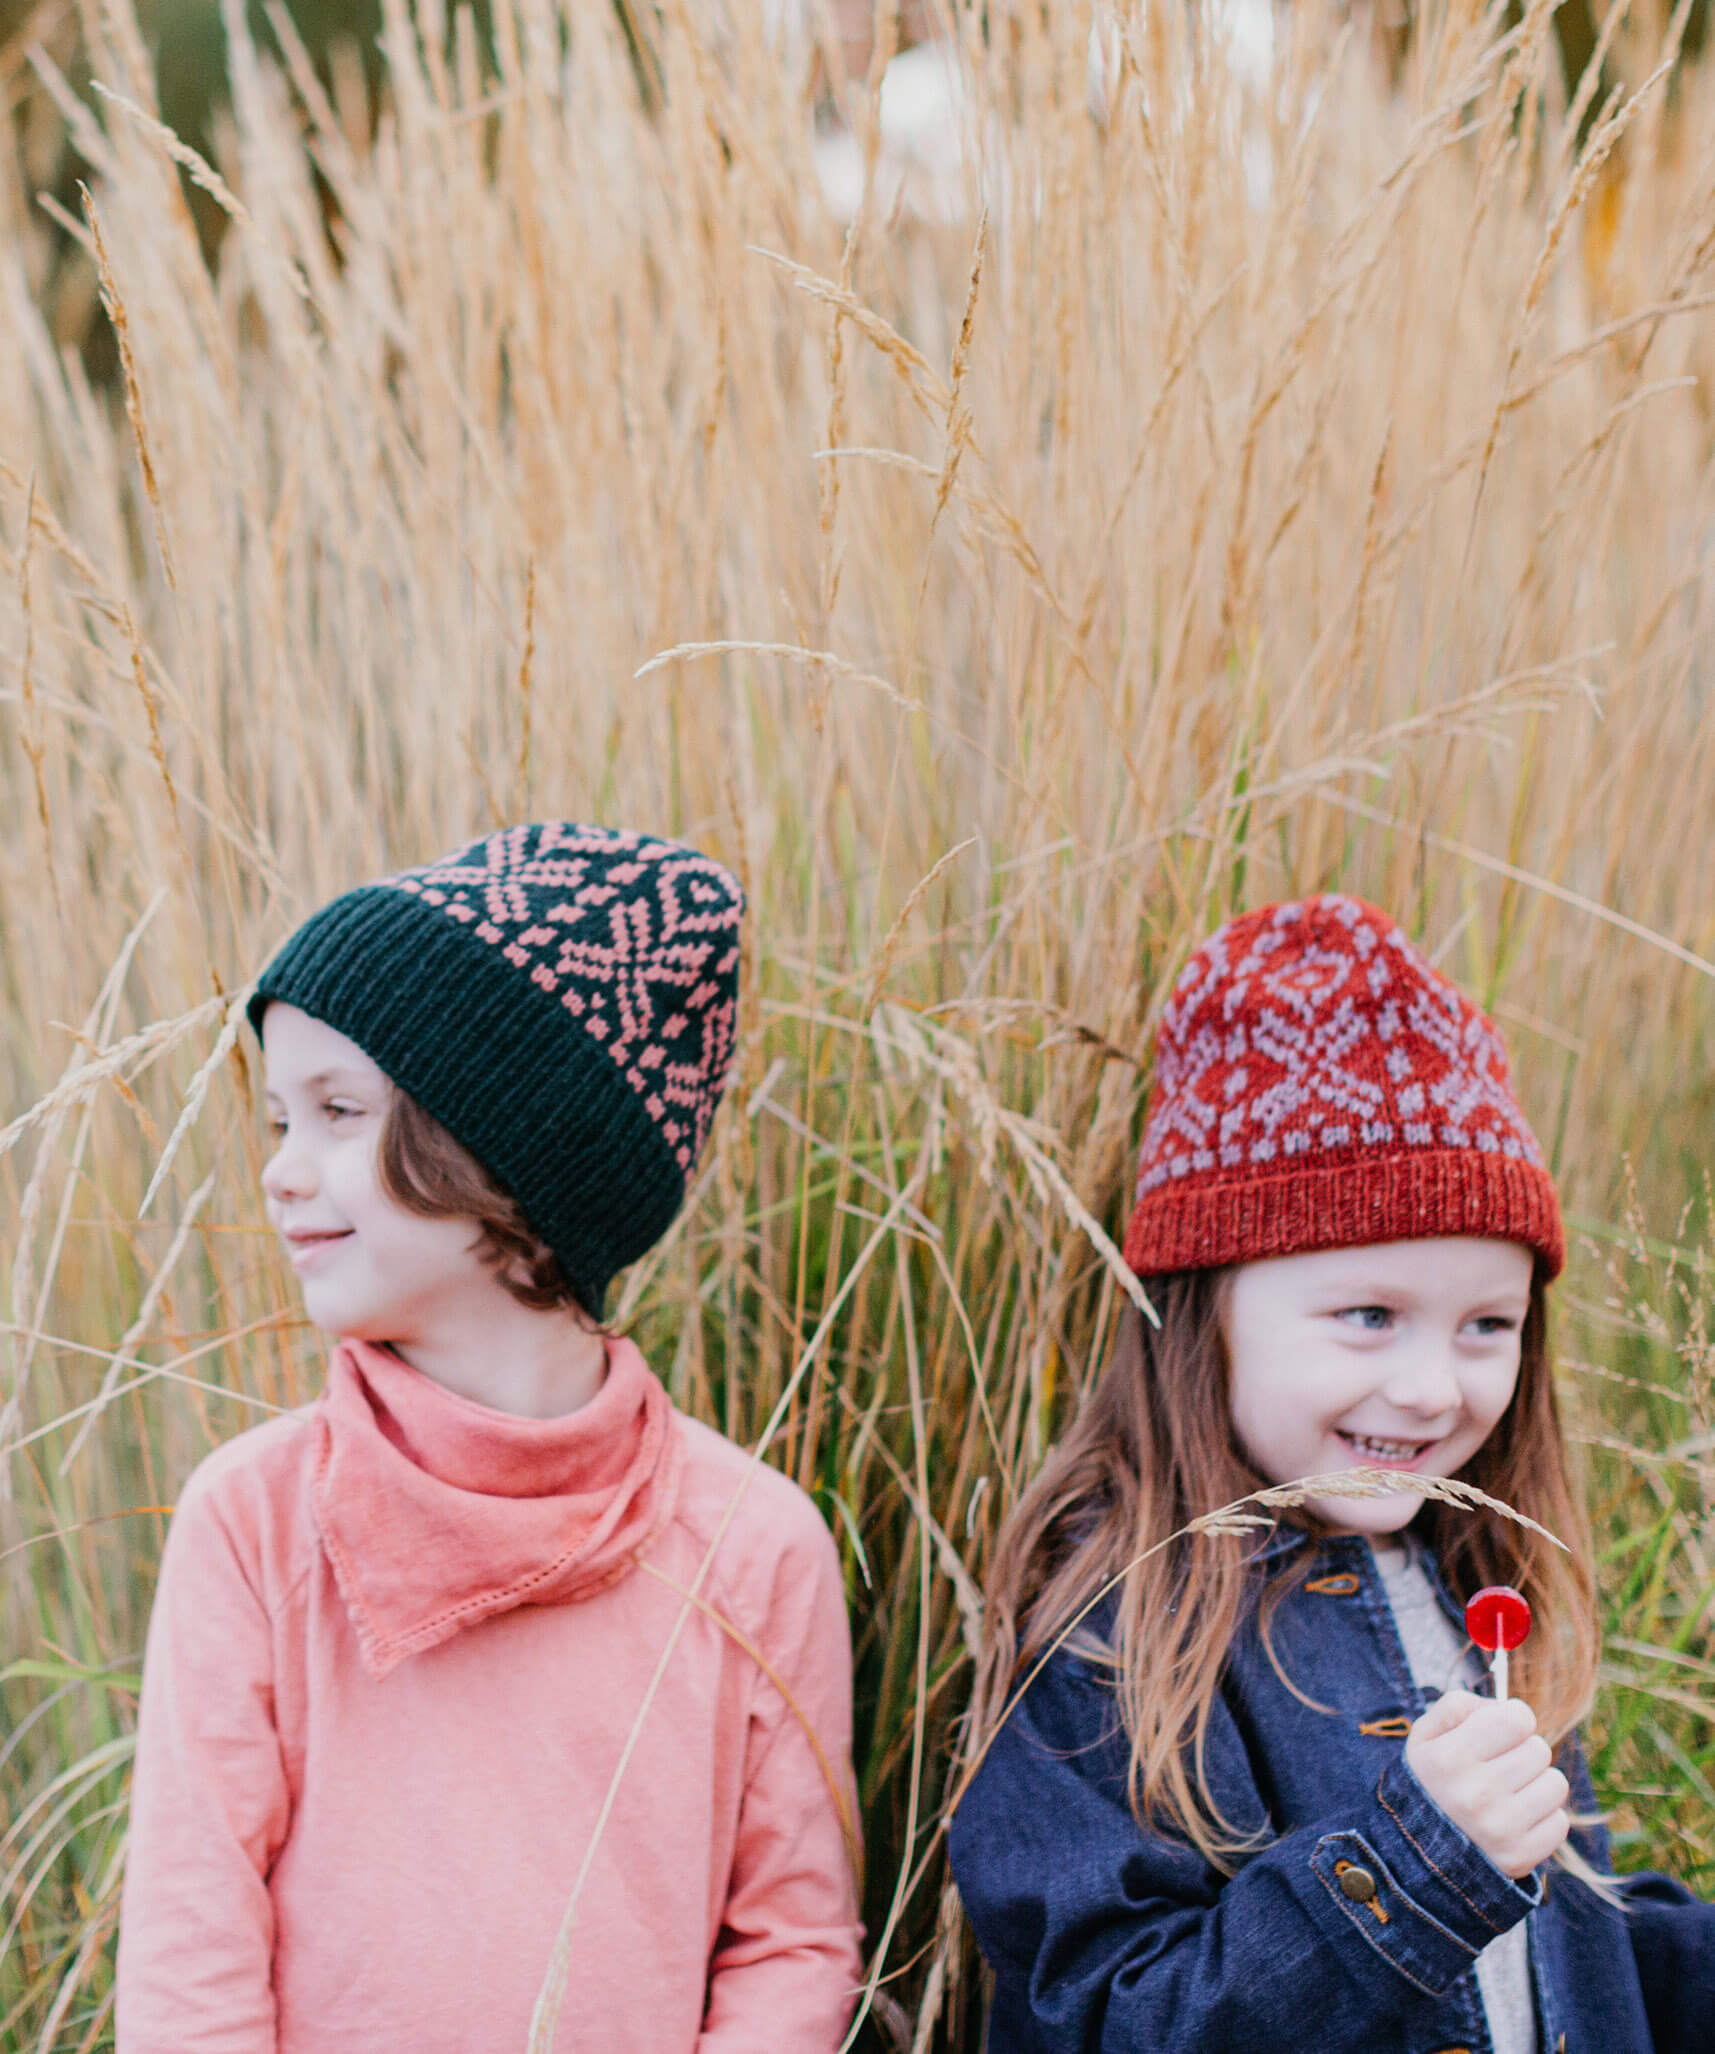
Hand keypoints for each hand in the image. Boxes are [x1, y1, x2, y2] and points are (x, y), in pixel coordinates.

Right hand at [1404, 1690, 1569, 1879]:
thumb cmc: (1432, 1779)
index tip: (1502, 1729)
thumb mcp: (1425, 1734)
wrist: (1420, 1850)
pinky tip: (1517, 1818)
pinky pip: (1560, 1822)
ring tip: (1511, 1791)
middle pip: (1539, 1749)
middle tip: (1501, 1765)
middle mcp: (1475, 1794)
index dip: (1513, 1718)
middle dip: (1523, 1751)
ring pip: (1556, 1784)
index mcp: (1450, 1758)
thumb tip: (1502, 1707)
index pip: (1518, 1718)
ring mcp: (1500, 1829)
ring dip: (1537, 1783)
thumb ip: (1458, 1705)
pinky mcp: (1520, 1857)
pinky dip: (1543, 1817)